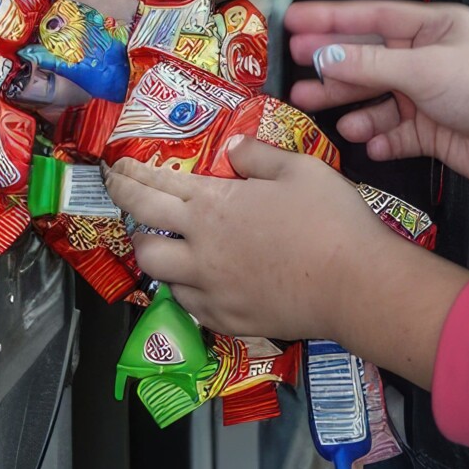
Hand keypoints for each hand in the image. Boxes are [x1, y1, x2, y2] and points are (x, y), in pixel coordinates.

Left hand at [105, 141, 387, 339]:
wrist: (354, 284)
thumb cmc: (330, 219)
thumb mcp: (299, 169)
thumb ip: (259, 157)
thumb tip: (233, 149)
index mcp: (214, 205)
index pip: (154, 188)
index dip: (129, 176)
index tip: (114, 167)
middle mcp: (201, 248)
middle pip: (142, 231)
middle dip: (124, 208)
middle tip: (119, 194)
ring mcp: (210, 289)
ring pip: (156, 273)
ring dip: (151, 253)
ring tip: (157, 242)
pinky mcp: (226, 319)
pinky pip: (187, 304)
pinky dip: (183, 288)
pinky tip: (192, 282)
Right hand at [285, 0, 468, 187]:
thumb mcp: (423, 69)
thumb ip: (371, 66)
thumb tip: (324, 58)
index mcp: (434, 28)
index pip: (373, 18)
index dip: (333, 19)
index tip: (294, 21)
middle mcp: (428, 58)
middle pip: (370, 60)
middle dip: (334, 66)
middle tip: (294, 70)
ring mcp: (430, 96)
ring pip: (378, 98)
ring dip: (352, 105)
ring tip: (317, 107)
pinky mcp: (433, 131)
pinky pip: (397, 132)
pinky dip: (382, 138)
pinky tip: (369, 142)